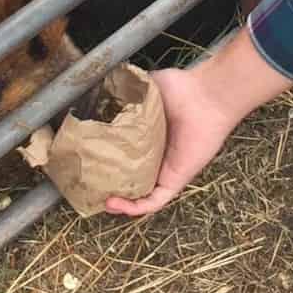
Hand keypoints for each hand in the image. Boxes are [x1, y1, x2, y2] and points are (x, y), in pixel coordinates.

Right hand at [106, 24, 292, 216]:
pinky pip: (153, 201)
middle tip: (87, 182)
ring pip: (138, 195)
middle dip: (109, 183)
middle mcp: (157, 154)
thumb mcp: (146, 86)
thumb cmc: (182, 87)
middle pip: (130, 176)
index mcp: (148, 135)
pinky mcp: (175, 180)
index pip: (124, 153)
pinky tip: (114, 203)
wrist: (207, 96)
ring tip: (98, 200)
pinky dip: (133, 207)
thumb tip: (100, 85)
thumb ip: (125, 89)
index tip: (85, 159)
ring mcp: (166, 169)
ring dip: (118, 202)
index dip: (106, 159)